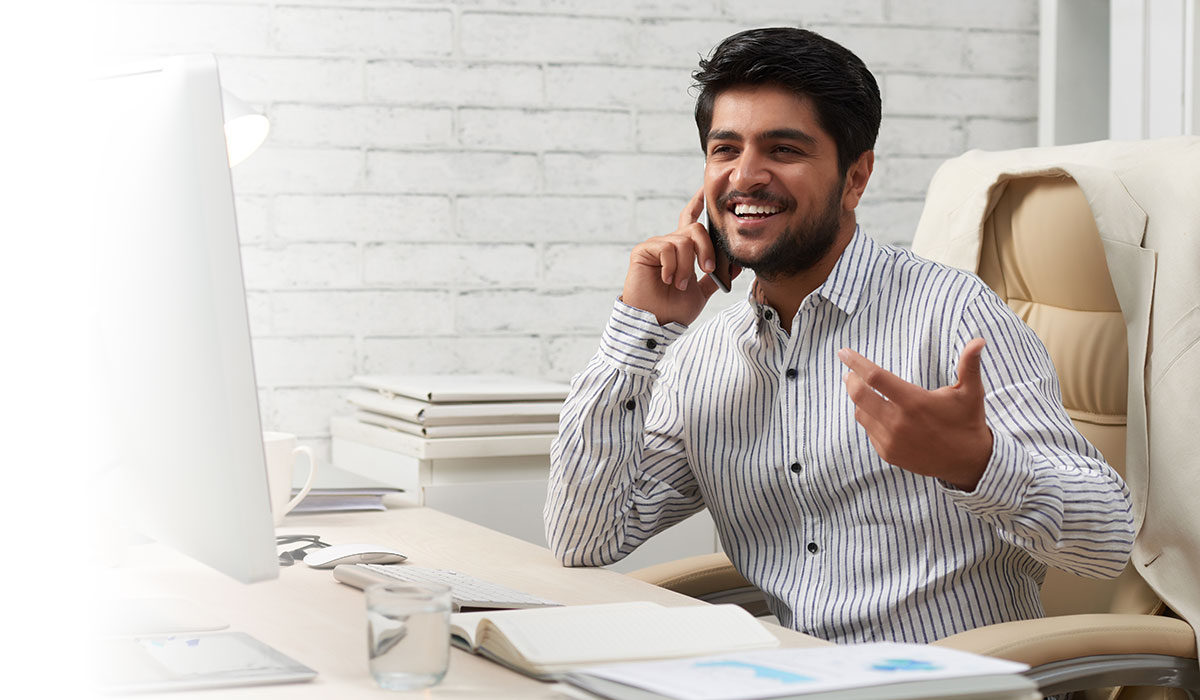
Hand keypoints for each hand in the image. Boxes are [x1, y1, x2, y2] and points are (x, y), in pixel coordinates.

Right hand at [621, 187, 739, 325]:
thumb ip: (715, 278)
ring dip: (686, 267)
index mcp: (682, 251)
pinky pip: (666, 248)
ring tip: (679, 284)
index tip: (704, 189)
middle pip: (695, 229)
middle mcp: (669, 244)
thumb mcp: (701, 292)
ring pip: (683, 241)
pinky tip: (667, 279)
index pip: (690, 220)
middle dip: (706, 249)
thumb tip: (736, 265)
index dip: (697, 203)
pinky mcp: (643, 251)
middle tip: (707, 269)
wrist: (656, 323)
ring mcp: (656, 247)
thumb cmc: (673, 310)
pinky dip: (672, 266)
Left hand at [838, 338, 992, 490]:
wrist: (968, 462)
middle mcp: (898, 422)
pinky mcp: (888, 453)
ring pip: (860, 413)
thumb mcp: (971, 392)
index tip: (844, 352)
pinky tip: (877, 412)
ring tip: (864, 390)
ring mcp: (891, 440)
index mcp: (914, 402)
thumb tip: (979, 340)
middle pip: (859, 395)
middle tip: (850, 372)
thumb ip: (970, 365)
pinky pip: (868, 430)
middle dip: (851, 380)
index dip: (857, 363)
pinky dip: (868, 418)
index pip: (875, 377)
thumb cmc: (968, 421)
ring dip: (859, 400)